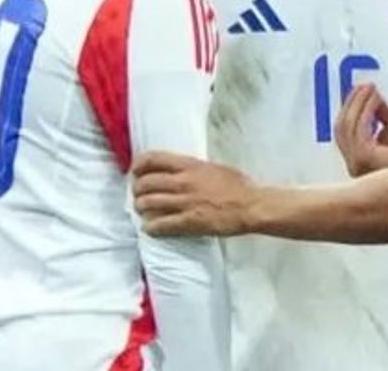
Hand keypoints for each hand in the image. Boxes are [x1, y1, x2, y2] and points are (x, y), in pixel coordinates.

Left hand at [132, 151, 260, 237]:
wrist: (251, 205)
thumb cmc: (238, 185)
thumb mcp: (214, 167)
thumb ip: (194, 168)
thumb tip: (180, 170)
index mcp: (190, 165)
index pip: (153, 159)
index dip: (139, 165)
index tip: (136, 171)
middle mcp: (182, 182)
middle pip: (145, 183)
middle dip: (137, 190)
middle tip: (139, 195)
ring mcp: (184, 203)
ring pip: (147, 204)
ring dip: (141, 208)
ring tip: (144, 211)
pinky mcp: (188, 222)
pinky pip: (159, 225)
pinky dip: (150, 227)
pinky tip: (151, 228)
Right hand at [334, 83, 387, 176]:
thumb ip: (382, 114)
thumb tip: (373, 95)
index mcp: (360, 161)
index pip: (344, 133)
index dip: (350, 109)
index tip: (360, 90)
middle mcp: (354, 165)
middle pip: (341, 129)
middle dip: (352, 103)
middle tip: (366, 85)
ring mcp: (358, 164)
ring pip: (347, 127)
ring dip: (358, 103)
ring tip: (371, 88)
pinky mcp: (366, 159)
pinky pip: (359, 128)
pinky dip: (365, 110)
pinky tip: (376, 99)